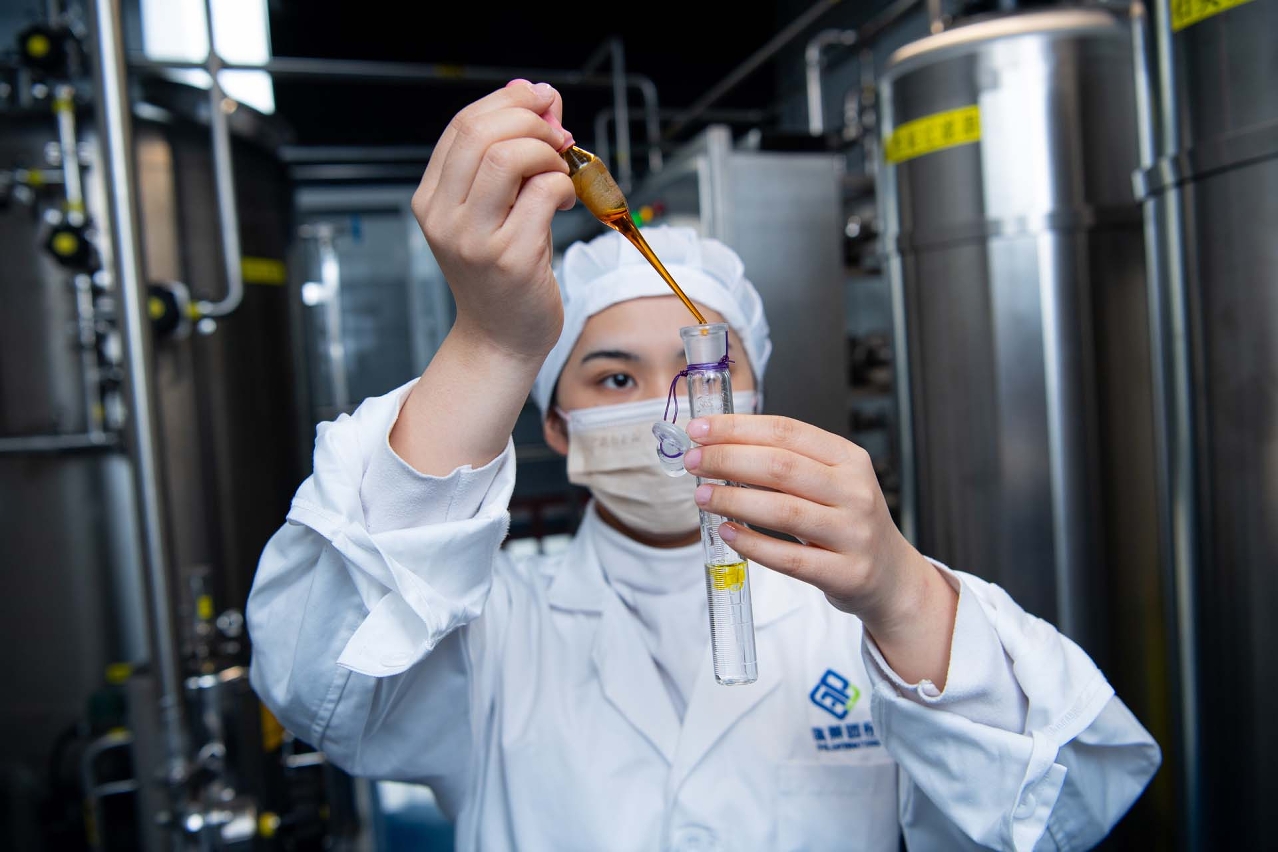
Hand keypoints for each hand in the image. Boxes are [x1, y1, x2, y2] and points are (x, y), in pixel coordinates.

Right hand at [411, 81, 576, 359]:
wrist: (501, 338)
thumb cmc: (503, 272)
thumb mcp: (496, 208)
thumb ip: (510, 154)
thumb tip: (536, 94)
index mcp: (432, 199)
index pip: (463, 125)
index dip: (508, 102)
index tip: (542, 103)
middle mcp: (444, 218)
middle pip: (481, 133)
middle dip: (530, 121)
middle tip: (558, 138)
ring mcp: (474, 240)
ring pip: (507, 157)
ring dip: (546, 152)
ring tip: (559, 171)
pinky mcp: (510, 259)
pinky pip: (542, 193)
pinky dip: (562, 185)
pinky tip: (563, 202)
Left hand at [684, 414, 957, 686]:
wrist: (890, 576)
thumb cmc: (847, 521)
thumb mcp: (831, 481)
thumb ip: (786, 462)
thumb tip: (717, 446)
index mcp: (848, 458)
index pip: (787, 431)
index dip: (738, 427)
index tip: (700, 428)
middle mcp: (855, 491)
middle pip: (781, 467)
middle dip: (728, 459)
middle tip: (694, 461)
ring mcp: (853, 533)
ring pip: (783, 511)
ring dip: (734, 501)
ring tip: (702, 495)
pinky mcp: (845, 572)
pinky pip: (789, 558)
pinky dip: (752, 543)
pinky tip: (726, 532)